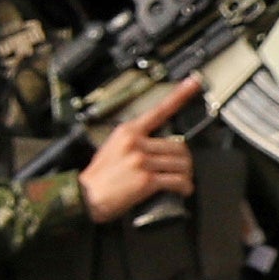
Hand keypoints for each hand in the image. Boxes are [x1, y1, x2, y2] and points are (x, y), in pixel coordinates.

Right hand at [77, 74, 203, 224]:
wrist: (83, 197)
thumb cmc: (97, 177)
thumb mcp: (111, 148)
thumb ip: (134, 141)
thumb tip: (157, 144)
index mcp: (127, 131)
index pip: (159, 110)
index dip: (180, 95)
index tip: (194, 82)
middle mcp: (136, 143)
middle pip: (178, 145)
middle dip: (184, 159)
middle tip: (182, 167)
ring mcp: (141, 161)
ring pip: (181, 163)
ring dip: (186, 174)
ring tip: (182, 180)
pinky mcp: (147, 180)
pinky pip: (177, 180)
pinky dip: (184, 186)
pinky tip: (183, 189)